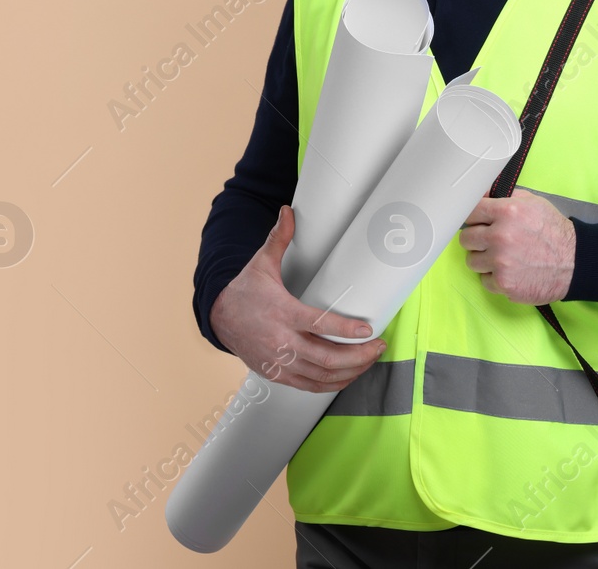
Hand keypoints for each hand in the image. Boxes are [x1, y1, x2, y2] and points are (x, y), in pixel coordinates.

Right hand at [210, 205, 388, 393]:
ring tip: (369, 360)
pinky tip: (347, 376)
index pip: (319, 325)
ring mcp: (279, 362)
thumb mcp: (261, 263)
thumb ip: (278, 239)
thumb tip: (288, 211)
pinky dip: (332, 384)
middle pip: (326, 358)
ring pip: (321, 376)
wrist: (219, 318)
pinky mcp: (277, 374)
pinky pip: (310, 386)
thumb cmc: (245, 291)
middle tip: (378, 347)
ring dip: (350, 372)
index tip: (369, 330)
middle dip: (359, 356)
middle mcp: (281, 341)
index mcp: (282, 313)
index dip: (346, 330)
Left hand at [459, 188, 574, 303]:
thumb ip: (504, 197)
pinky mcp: (504, 283)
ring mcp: (501, 262)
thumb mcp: (533, 203)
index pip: (470, 212)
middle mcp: (500, 237)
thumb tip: (481, 194)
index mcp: (506, 212)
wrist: (577, 262)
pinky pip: (484, 280)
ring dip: (484, 260)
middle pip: (466, 238)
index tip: (479, 223)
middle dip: (477, 240)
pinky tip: (510, 271)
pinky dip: (495, 278)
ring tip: (503, 257)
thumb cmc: (554, 232)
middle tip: (492, 242)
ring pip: (472, 261)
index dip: (475, 218)